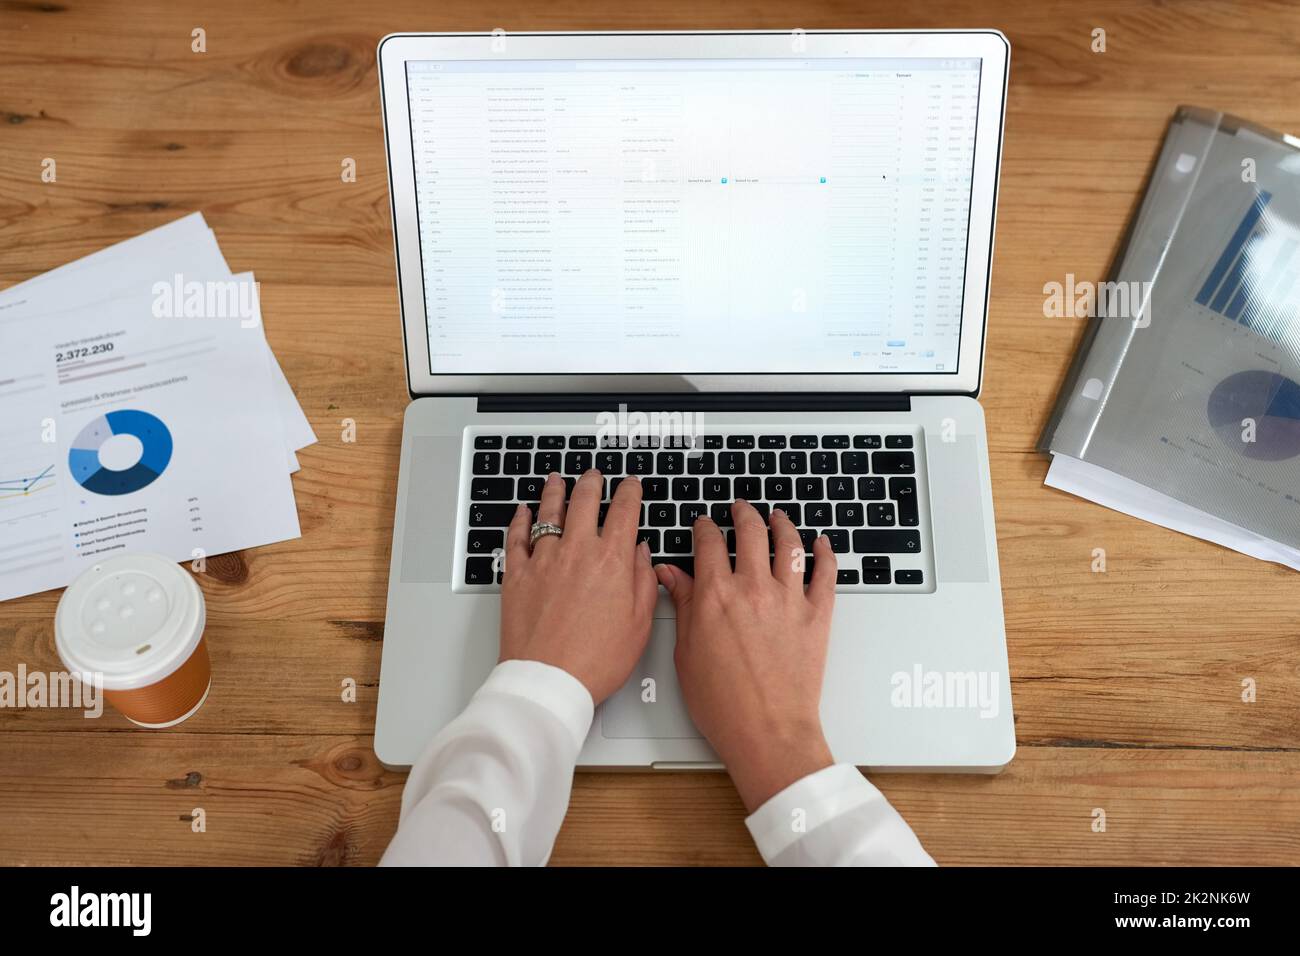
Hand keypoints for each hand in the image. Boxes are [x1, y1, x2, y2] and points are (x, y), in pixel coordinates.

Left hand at [500, 470, 657, 703]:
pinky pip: (516, 538)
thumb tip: (641, 554)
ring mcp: (543, 560)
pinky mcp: (516, 575)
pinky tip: (523, 512)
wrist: (549, 681)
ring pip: (549, 512)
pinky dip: (520, 520)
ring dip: (555, 491)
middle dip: (592, 483)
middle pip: (584, 501)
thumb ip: (643, 582)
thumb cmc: (595, 661)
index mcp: (611, 561)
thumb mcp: (638, 624)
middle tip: (594, 476)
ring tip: (557, 479)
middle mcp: (576, 552)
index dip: (630, 493)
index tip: (631, 486)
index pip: (624, 512)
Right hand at [656, 501, 837, 812]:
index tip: (703, 525)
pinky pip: (825, 574)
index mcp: (715, 596)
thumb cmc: (723, 704)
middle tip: (739, 508)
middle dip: (742, 513)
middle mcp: (753, 589)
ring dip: (782, 523)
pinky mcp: (816, 616)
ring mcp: (788, 600)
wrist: (767, 732)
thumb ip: (682, 605)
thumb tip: (669, 576)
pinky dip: (825, 553)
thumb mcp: (687, 653)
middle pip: (750, 532)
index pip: (709, 543)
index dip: (704, 528)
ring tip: (777, 516)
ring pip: (789, 544)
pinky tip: (822, 543)